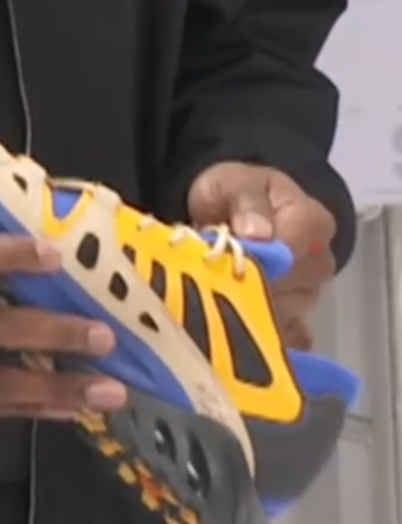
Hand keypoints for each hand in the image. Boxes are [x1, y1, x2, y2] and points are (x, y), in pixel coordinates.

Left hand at [187, 161, 336, 349]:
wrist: (228, 208)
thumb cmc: (235, 194)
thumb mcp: (235, 183)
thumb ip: (246, 201)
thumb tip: (257, 233)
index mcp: (312, 224)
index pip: (289, 254)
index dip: (251, 262)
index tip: (217, 262)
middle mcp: (317, 263)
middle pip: (287, 291)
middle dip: (244, 289)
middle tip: (206, 282)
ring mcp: (307, 295)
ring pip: (281, 317)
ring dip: (243, 312)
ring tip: (211, 296)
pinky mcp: (293, 319)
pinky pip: (283, 340)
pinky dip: (255, 339)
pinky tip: (228, 332)